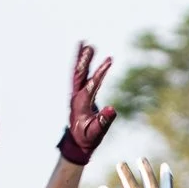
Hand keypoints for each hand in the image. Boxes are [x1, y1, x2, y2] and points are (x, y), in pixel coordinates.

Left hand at [57, 41, 116, 165]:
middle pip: (79, 75)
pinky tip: (87, 56)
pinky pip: (82, 77)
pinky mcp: (80, 94)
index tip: (109, 61)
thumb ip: (103, 122)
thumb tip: (111, 109)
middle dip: (84, 60)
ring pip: (78, 73)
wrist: (78, 142)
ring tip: (87, 45)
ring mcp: (77, 94)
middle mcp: (76, 96)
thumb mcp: (96, 132)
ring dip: (82, 59)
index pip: (91, 85)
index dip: (100, 73)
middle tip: (88, 46)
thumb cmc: (87, 137)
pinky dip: (84, 66)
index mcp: (80, 104)